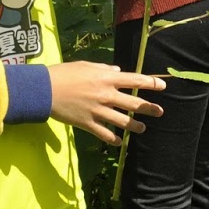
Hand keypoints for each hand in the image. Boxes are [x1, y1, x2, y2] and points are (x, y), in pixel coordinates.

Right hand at [47, 62, 164, 144]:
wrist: (46, 89)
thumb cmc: (64, 73)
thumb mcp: (85, 65)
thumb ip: (103, 68)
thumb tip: (117, 71)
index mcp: (106, 78)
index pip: (134, 80)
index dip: (150, 83)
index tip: (162, 86)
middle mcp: (106, 94)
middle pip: (133, 103)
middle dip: (149, 108)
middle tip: (160, 112)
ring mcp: (98, 110)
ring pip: (123, 121)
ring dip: (135, 126)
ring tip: (142, 128)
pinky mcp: (88, 123)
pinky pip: (105, 134)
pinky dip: (113, 139)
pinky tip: (119, 142)